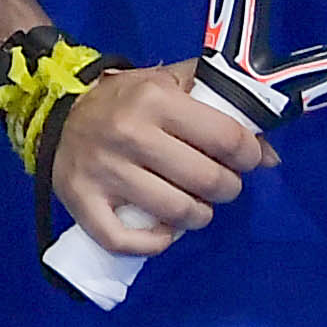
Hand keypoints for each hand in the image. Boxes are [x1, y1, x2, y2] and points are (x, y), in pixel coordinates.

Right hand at [48, 62, 276, 256]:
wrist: (56, 114)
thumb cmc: (126, 100)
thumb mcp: (170, 83)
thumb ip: (222, 103)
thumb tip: (270, 156)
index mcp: (154, 100)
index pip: (226, 139)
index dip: (248, 155)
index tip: (244, 159)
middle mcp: (129, 134)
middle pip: (208, 181)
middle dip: (227, 188)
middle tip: (219, 185)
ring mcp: (104, 172)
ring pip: (177, 213)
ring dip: (199, 216)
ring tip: (196, 207)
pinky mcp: (81, 202)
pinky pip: (125, 240)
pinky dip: (154, 244)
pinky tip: (164, 232)